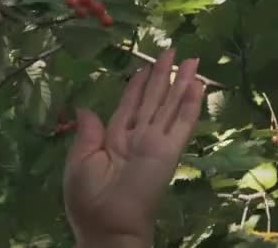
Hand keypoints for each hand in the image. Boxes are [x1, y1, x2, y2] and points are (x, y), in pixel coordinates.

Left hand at [64, 50, 203, 247]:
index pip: (130, 104)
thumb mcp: (80, 161)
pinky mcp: (169, 151)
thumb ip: (87, 133)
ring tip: (191, 60)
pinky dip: (190, 104)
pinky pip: (181, 124)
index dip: (138, 84)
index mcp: (114, 138)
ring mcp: (155, 142)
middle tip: (172, 51)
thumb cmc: (89, 198)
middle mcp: (137, 136)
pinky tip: (197, 86)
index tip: (145, 65)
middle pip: (153, 99)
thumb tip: (84, 108)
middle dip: (162, 75)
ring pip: (169, 105)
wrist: (107, 226)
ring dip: (180, 83)